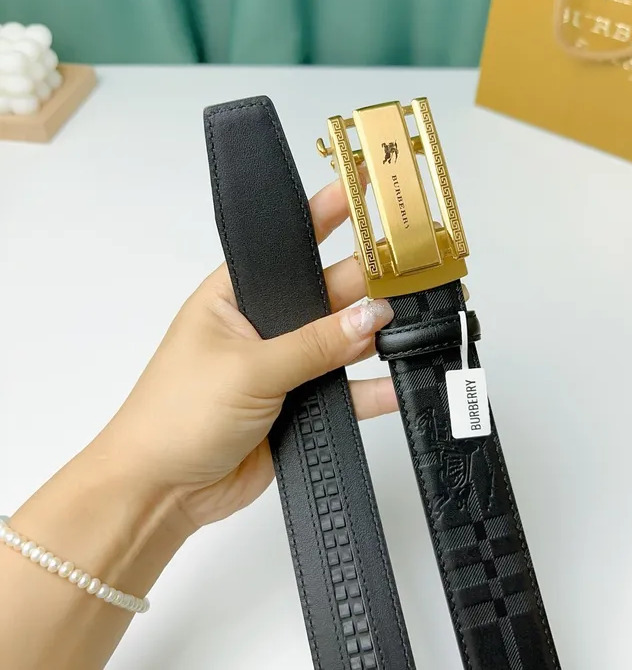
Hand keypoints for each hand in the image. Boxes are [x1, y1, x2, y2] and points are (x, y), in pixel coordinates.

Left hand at [92, 177, 395, 530]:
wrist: (163, 491)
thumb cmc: (175, 415)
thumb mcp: (248, 368)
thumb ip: (313, 343)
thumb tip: (370, 316)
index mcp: (235, 296)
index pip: (286, 246)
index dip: (324, 216)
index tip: (361, 191)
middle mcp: (263, 326)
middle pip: (325, 294)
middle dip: (368, 282)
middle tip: (412, 269)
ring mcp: (283, 366)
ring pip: (341, 343)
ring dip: (376, 337)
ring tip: (416, 324)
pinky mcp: (299, 406)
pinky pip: (344, 392)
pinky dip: (371, 390)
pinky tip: (397, 384)